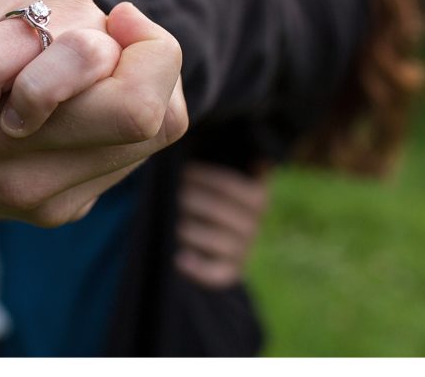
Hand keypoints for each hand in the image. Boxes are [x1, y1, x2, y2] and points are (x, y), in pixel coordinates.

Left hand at [174, 162, 270, 287]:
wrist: (219, 232)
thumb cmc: (214, 193)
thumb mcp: (225, 175)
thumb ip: (229, 160)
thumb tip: (234, 150)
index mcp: (258, 196)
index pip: (229, 185)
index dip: (201, 177)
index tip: (181, 170)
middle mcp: (255, 224)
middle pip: (218, 211)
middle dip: (188, 199)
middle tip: (167, 193)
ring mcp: (244, 250)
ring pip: (216, 241)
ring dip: (188, 230)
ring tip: (168, 220)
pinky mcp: (231, 271)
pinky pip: (217, 274)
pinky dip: (198, 270)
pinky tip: (179, 259)